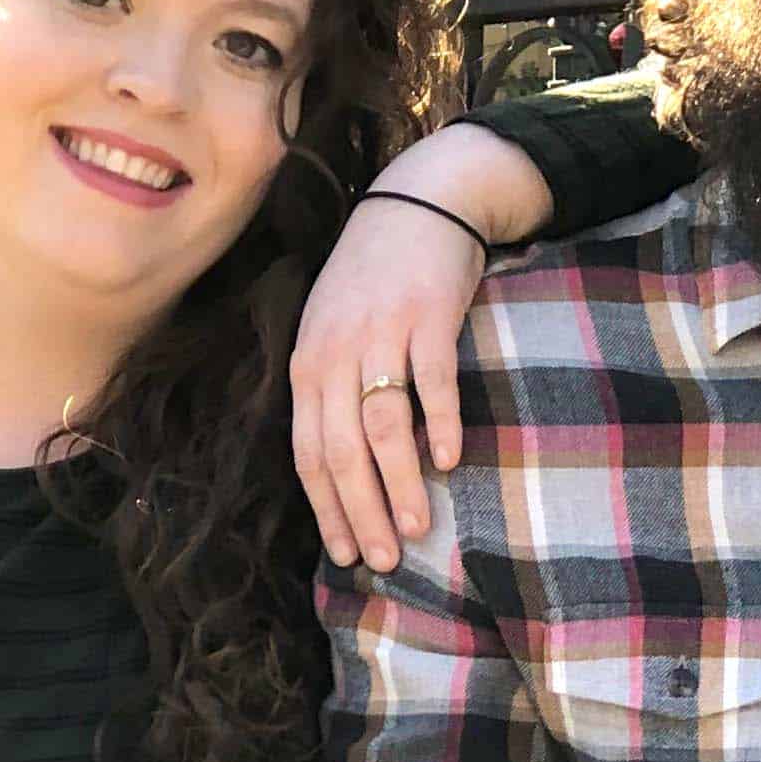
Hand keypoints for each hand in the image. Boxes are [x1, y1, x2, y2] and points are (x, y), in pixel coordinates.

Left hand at [290, 126, 550, 573]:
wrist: (418, 202)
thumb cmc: (375, 281)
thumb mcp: (335, 332)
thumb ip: (334, 391)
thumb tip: (347, 470)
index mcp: (308, 365)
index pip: (307, 453)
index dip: (327, 509)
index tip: (347, 556)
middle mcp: (335, 353)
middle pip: (341, 449)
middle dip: (361, 511)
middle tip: (385, 559)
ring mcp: (380, 333)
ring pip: (383, 424)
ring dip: (399, 482)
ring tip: (418, 527)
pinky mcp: (426, 315)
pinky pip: (431, 379)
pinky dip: (441, 422)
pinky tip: (452, 460)